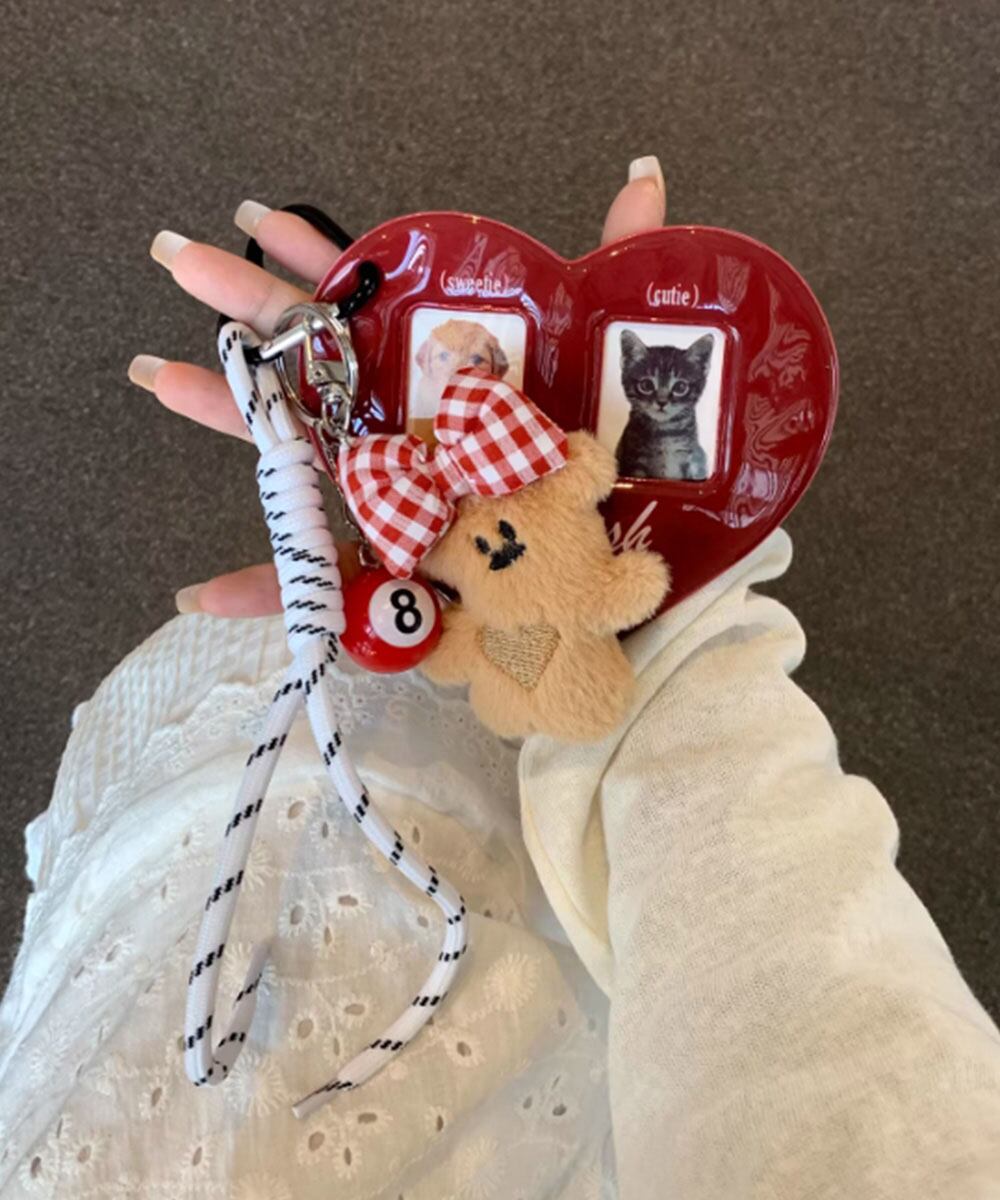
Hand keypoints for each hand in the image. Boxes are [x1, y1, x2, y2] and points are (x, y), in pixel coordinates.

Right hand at [130, 156, 666, 616]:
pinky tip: (197, 594)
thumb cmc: (609, 474)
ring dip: (229, 418)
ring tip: (162, 376)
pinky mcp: (393, 575)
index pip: (376, 315)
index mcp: (446, 387)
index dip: (323, 263)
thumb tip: (646, 177)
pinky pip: (320, 590)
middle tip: (181, 257)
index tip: (265, 218)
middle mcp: (406, 435)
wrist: (622, 580)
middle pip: (315, 365)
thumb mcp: (612, 368)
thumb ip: (618, 279)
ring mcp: (392, 502)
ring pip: (295, 455)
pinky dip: (264, 594)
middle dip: (250, 308)